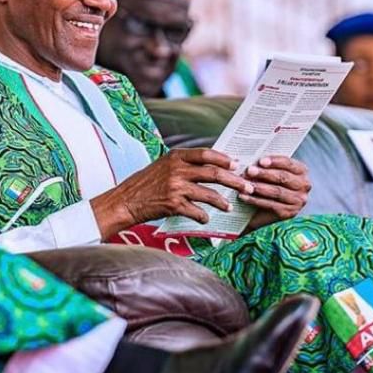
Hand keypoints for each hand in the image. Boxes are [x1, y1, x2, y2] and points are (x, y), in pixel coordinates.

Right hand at [90, 148, 254, 238]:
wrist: (125, 201)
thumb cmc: (146, 183)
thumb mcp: (163, 165)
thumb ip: (184, 164)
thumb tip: (212, 166)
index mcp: (176, 156)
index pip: (207, 154)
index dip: (225, 159)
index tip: (237, 165)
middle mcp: (177, 169)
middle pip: (214, 173)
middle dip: (234, 181)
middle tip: (247, 187)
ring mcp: (175, 187)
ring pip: (209, 194)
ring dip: (222, 202)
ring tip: (229, 207)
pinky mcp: (173, 204)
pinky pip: (196, 211)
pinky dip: (203, 216)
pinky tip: (207, 219)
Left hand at [240, 156, 310, 232]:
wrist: (262, 210)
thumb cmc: (266, 184)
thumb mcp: (268, 172)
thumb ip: (264, 166)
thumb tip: (250, 160)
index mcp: (301, 171)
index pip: (288, 163)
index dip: (274, 161)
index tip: (260, 161)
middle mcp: (304, 186)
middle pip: (283, 177)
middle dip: (264, 174)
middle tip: (249, 171)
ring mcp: (298, 201)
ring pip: (277, 191)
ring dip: (259, 187)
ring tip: (244, 184)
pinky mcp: (289, 213)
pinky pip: (271, 205)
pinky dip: (256, 200)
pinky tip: (244, 196)